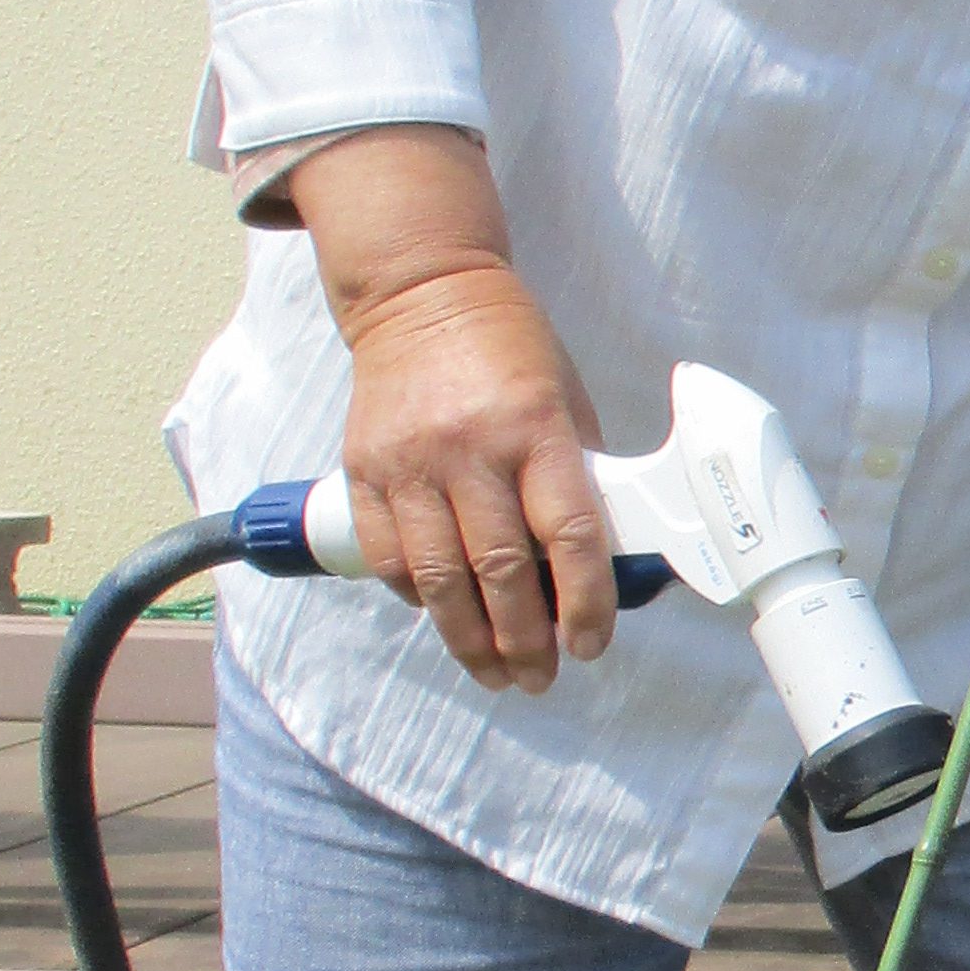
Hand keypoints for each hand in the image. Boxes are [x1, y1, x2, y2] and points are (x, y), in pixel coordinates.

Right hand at [290, 132, 611, 690]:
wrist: (422, 292)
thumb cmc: (512, 350)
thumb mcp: (566, 401)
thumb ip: (579, 478)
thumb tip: (605, 563)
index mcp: (537, 428)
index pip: (570, 536)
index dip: (585, 604)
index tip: (591, 644)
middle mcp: (470, 449)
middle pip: (500, 572)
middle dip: (525, 642)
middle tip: (540, 678)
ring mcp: (410, 462)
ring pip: (439, 578)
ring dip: (469, 640)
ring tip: (494, 674)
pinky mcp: (364, 468)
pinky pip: (388, 555)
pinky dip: (416, 596)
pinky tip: (442, 616)